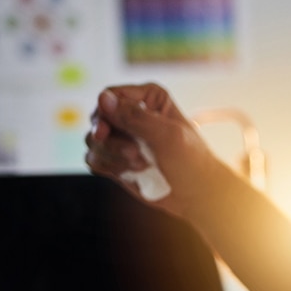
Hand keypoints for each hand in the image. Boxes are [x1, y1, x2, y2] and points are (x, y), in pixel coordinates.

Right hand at [84, 84, 218, 216]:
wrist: (197, 194)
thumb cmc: (191, 161)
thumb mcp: (168, 135)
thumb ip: (135, 116)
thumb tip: (103, 98)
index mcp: (148, 98)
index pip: (111, 95)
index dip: (105, 112)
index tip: (106, 130)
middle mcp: (132, 114)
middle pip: (98, 118)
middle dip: (109, 138)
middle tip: (133, 153)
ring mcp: (122, 137)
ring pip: (93, 140)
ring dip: (112, 155)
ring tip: (141, 165)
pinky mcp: (116, 159)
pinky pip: (94, 159)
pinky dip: (109, 167)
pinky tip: (131, 173)